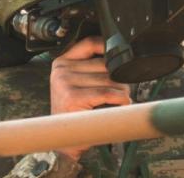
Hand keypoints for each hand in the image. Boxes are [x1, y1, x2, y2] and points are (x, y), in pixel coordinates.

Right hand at [50, 36, 131, 160]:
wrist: (62, 139)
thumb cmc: (74, 111)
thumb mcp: (77, 83)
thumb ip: (91, 67)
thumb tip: (120, 58)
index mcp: (61, 62)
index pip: (89, 43)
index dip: (107, 47)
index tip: (119, 57)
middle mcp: (61, 70)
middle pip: (104, 64)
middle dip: (118, 77)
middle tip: (121, 90)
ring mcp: (65, 82)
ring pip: (108, 79)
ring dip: (122, 90)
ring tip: (120, 100)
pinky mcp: (73, 97)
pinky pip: (107, 92)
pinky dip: (120, 99)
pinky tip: (122, 104)